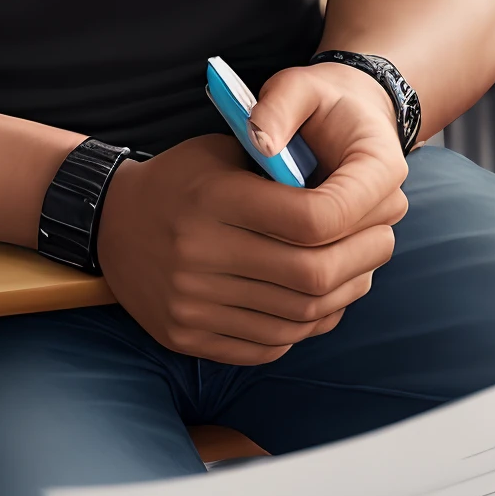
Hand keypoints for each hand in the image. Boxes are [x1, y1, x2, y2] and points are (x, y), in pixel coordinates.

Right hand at [97, 64, 407, 364]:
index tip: (377, 210)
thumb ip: (279, 167)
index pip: (307, 219)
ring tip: (361, 274)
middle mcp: (199, 253)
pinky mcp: (186, 336)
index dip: (354, 218)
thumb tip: (354, 192)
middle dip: (360, 261)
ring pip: (296, 317)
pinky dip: (304, 328)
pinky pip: (267, 345)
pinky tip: (321, 305)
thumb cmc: (182, 178)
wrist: (110, 223)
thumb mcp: (224, 151)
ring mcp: (190, 302)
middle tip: (384, 244)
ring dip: (341, 299)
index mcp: (214, 198)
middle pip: (310, 275)